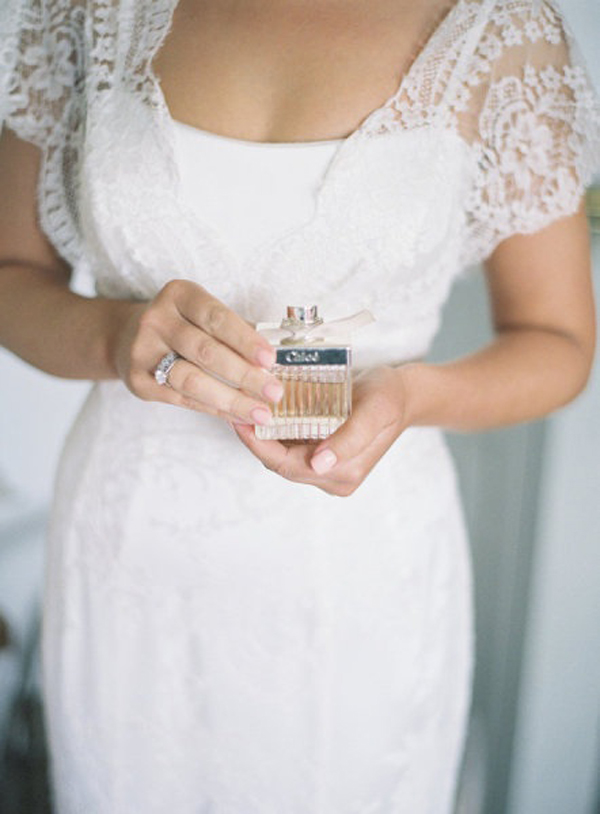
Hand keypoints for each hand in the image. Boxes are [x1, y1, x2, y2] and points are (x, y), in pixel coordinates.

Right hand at [112, 279, 283, 422]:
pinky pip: (183, 399)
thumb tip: (278, 358)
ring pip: (192, 380)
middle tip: (274, 392)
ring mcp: (142, 351)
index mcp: (179, 295)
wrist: (128, 338)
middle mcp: (156, 319)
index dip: (245, 339)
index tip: (270, 359)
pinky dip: (214, 409)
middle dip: (245, 375)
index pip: (216, 317)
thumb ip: (237, 331)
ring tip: (260, 412)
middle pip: (206, 351)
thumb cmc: (184, 326)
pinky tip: (238, 415)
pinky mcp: (138, 381)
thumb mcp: (204, 315)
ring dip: (231, 399)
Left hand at [232, 365, 408, 495]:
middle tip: (238, 407)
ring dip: (265, 433)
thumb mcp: (375, 412)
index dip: (259, 445)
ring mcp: (326, 468)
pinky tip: (266, 409)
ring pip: (282, 455)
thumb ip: (351, 439)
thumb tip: (319, 464)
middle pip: (280, 462)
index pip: (286, 466)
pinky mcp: (322, 454)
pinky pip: (291, 445)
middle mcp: (331, 477)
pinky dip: (277, 429)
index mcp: (343, 473)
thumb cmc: (390, 398)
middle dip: (257, 438)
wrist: (403, 394)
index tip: (240, 420)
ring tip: (247, 405)